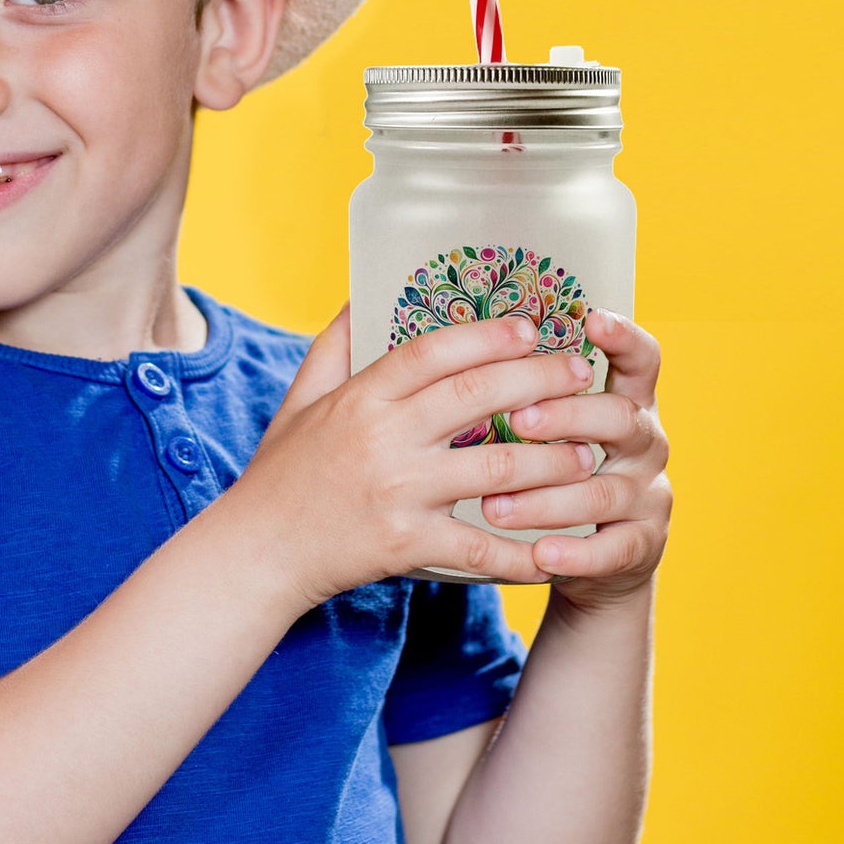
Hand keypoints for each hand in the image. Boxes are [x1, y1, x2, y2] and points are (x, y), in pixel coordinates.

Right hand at [227, 306, 600, 611]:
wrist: (258, 551)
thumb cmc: (283, 470)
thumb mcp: (301, 397)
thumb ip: (336, 344)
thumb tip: (363, 291)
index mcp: (360, 398)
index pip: (431, 351)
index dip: (485, 334)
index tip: (529, 327)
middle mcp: (382, 439)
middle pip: (475, 397)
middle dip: (538, 380)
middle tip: (579, 374)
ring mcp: (398, 493)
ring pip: (495, 469)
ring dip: (550, 460)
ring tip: (586, 452)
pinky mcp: (406, 545)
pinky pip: (479, 548)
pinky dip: (521, 552)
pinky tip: (554, 549)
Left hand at [491, 309, 670, 610]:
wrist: (596, 558)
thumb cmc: (560, 473)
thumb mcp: (558, 429)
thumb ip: (533, 392)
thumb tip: (473, 348)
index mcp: (628, 403)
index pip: (642, 360)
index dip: (624, 337)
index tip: (593, 317)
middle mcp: (646, 444)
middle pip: (620, 418)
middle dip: (568, 416)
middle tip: (518, 420)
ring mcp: (649, 497)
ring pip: (603, 491)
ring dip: (546, 498)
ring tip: (493, 505)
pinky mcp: (642, 547)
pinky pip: (611, 550)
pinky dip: (575, 553)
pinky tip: (540, 554)